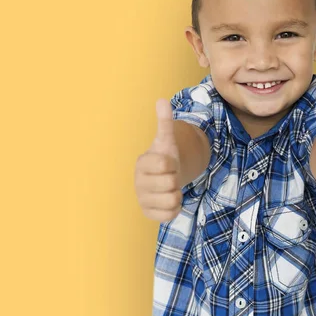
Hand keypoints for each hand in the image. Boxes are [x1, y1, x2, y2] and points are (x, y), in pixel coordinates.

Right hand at [134, 99, 182, 221]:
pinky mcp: (149, 214)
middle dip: (176, 178)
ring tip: (170, 188)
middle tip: (169, 175)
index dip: (172, 163)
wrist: (163, 177)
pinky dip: (175, 208)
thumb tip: (162, 100)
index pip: (165, 164)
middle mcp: (138, 183)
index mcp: (142, 163)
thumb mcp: (167, 140)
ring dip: (177, 193)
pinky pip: (171, 214)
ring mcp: (142, 199)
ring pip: (173, 200)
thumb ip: (165, 122)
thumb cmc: (165, 158)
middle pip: (171, 183)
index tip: (167, 162)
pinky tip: (169, 199)